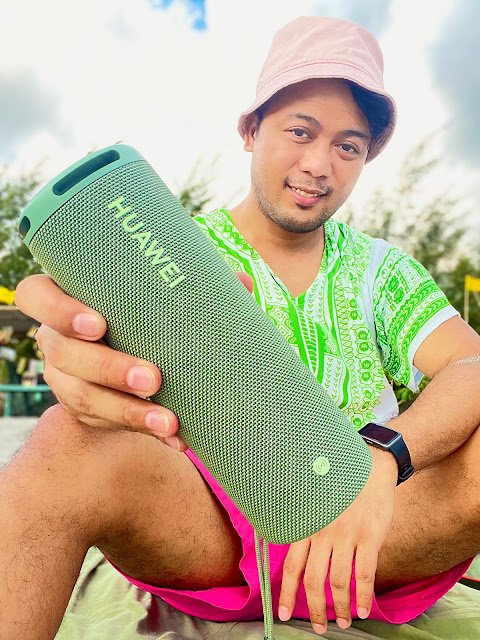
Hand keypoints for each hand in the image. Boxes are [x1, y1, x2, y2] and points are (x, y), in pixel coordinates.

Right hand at [15, 272, 253, 448]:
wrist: (138, 359)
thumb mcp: (163, 296)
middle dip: (106, 368)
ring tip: (168, 421)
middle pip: (61, 351)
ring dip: (127, 411)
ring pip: (80, 395)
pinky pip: (105, 422)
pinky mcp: (84, 407)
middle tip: (152, 378)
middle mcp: (58, 338)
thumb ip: (195, 286)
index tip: (99, 324)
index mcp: (69, 297)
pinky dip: (141, 429)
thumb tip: (243, 282)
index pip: (37, 295)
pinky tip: (174, 438)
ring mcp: (66, 375)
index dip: (59, 310)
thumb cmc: (147, 313)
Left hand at [278, 449, 396, 634]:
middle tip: (319, 628)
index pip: (292, 565)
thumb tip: (299, 558)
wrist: (371, 468)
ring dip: (340, 608)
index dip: (286, 592)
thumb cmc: (342, 489)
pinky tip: (365, 610)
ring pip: (338, 582)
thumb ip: (308, 528)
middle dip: (315, 609)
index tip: (283, 613)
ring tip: (344, 622)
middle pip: (313, 580)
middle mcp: (323, 532)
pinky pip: (364, 575)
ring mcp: (346, 535)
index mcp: (308, 525)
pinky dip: (364, 598)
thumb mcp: (316, 504)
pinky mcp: (369, 537)